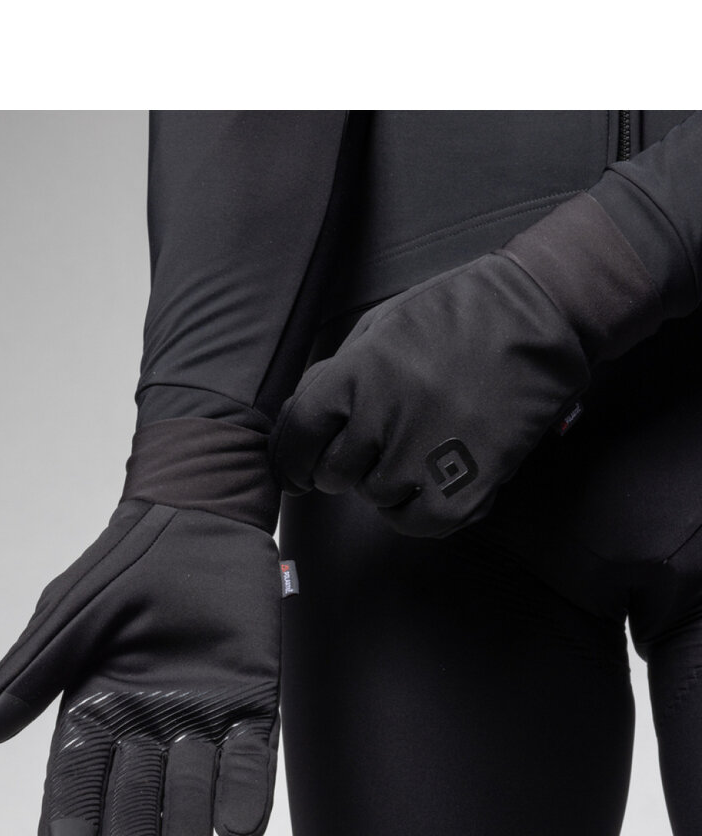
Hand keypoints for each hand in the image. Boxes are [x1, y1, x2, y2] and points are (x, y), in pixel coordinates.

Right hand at [0, 421, 283, 835]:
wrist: (201, 520)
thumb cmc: (127, 564)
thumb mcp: (71, 613)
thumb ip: (34, 669)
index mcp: (93, 709)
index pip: (75, 777)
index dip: (70, 815)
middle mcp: (146, 727)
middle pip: (135, 795)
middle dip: (133, 830)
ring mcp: (202, 721)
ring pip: (194, 789)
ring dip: (190, 824)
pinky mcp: (252, 707)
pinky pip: (250, 761)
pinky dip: (246, 793)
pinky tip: (239, 829)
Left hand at [270, 250, 590, 537]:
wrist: (541, 315)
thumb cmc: (459, 314)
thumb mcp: (382, 326)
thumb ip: (337, 375)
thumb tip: (300, 419)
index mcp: (355, 375)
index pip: (299, 436)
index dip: (294, 457)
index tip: (299, 468)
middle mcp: (382, 419)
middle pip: (335, 473)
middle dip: (348, 463)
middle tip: (383, 440)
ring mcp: (423, 457)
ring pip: (375, 497)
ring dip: (390, 480)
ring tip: (427, 442)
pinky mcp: (463, 488)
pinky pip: (415, 521)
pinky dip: (419, 508)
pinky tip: (437, 478)